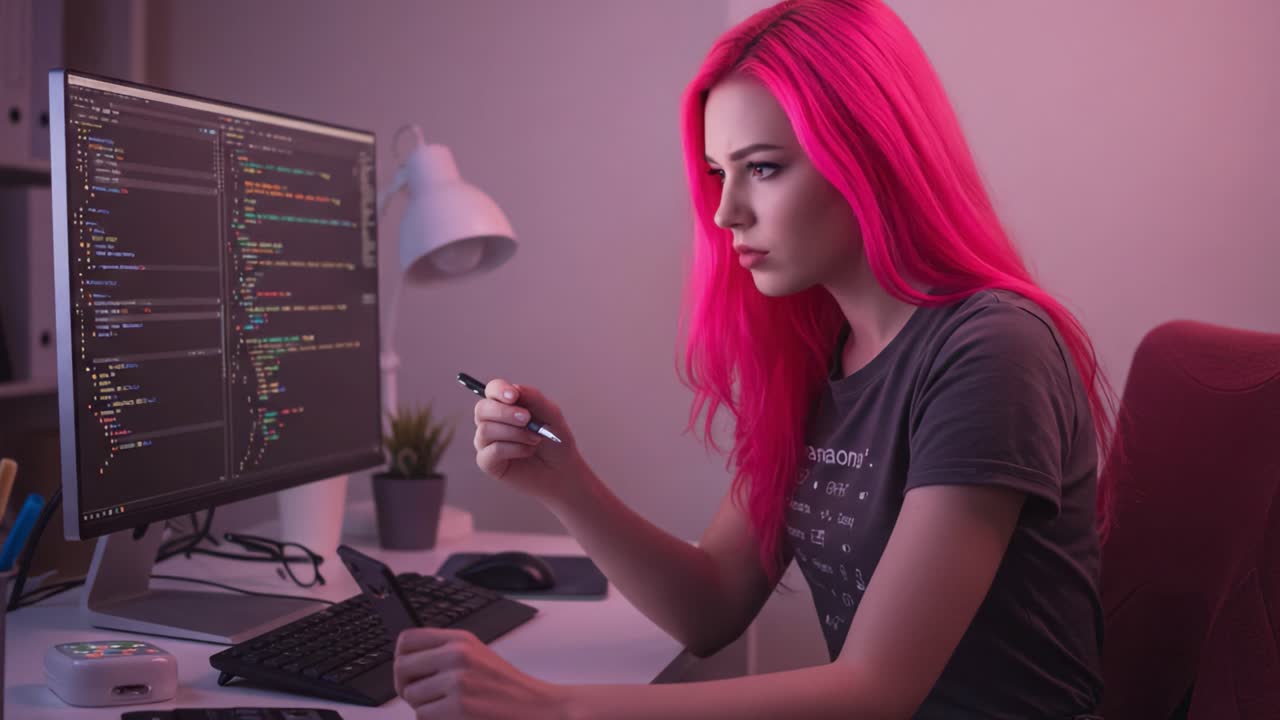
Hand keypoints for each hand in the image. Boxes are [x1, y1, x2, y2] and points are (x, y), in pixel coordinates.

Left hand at [394, 628, 565, 719]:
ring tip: (449, 708)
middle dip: (406, 687)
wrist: (538, 707)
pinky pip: (423, 717)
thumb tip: (407, 662)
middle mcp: (457, 655)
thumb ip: (445, 653)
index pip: (407, 639)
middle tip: (424, 696)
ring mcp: (458, 681)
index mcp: (460, 640)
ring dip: (425, 708)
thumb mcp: (477, 656)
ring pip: (411, 697)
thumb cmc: (506, 688)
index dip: (401, 658)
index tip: (410, 672)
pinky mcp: (459, 707)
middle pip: (401, 668)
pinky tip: (456, 718)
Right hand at [472, 379, 586, 503]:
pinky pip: (492, 450)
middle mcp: (492, 422)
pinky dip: (514, 449)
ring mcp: (487, 442)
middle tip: (527, 419)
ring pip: (485, 430)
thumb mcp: (550, 414)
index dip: (499, 390)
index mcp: (505, 405)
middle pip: (482, 409)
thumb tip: (514, 388)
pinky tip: (528, 451)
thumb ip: (533, 398)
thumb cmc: (555, 441)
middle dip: (505, 412)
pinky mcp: (487, 462)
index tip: (514, 397)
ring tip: (535, 440)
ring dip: (515, 433)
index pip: (492, 390)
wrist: (562, 471)